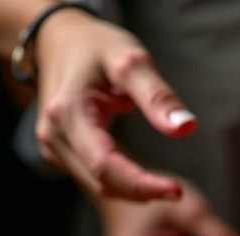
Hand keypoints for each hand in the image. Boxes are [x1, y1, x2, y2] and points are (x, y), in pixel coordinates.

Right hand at [34, 8, 195, 200]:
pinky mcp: (60, 152)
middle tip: (177, 190)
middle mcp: (54, 135)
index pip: (106, 166)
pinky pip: (95, 178)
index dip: (141, 185)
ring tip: (165, 185)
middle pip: (103, 182)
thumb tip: (186, 128)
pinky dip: (122, 182)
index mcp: (68, 113)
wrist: (58, 40)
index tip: (176, 191)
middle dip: (142, 191)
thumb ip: (158, 96)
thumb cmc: (96, 47)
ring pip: (99, 186)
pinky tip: (145, 178)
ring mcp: (53, 146)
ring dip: (133, 191)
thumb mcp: (131, 60)